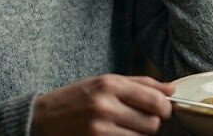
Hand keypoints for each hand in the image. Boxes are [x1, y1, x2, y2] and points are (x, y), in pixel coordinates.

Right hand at [30, 74, 174, 135]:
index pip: (155, 100)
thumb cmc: (76, 98)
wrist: (40, 118)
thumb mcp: (105, 82)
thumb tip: (172, 89)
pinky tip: (114, 135)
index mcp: (110, 84)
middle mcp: (104, 105)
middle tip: (138, 120)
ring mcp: (98, 129)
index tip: (163, 111)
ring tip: (123, 128)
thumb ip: (140, 84)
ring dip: (138, 135)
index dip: (165, 108)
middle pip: (152, 124)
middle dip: (150, 124)